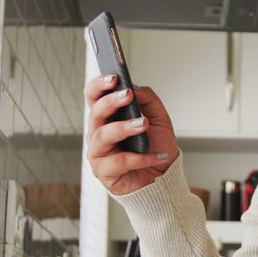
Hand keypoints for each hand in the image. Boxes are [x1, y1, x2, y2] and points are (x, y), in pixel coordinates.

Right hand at [84, 75, 179, 194]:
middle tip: (128, 96)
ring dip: (124, 128)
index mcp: (107, 118)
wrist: (163, 178)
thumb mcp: (159, 119)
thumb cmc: (156, 148)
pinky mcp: (104, 173)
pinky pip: (118, 162)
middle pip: (95, 113)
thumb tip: (136, 88)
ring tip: (144, 125)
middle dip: (111, 102)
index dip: (99, 85)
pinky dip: (139, 158)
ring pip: (103, 136)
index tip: (114, 78)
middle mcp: (98, 134)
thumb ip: (148, 101)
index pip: (93, 96)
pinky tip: (156, 156)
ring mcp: (98, 153)